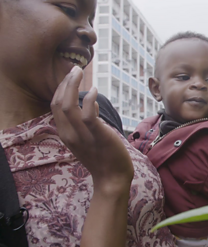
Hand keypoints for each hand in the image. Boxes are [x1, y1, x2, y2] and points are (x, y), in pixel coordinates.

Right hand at [51, 66, 133, 193]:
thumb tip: (90, 102)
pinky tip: (94, 91)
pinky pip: (88, 115)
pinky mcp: (98, 136)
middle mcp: (70, 134)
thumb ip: (84, 123)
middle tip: (74, 68)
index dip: (60, 89)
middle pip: (58, 103)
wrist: (112, 178)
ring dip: (72, 86)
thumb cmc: (102, 157)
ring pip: (68, 106)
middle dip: (64, 83)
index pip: (55, 106)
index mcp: (66, 134)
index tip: (68, 76)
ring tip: (80, 72)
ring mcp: (82, 136)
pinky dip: (89, 100)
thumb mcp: (86, 139)